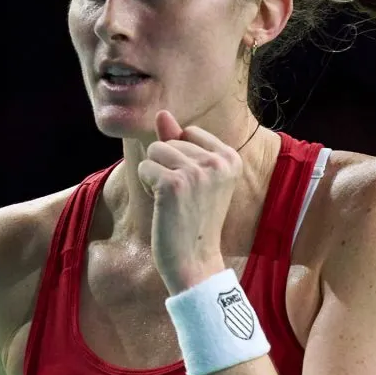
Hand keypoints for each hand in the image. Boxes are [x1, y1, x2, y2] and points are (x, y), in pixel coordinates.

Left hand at [138, 110, 241, 294]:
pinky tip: (162, 206)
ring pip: (154, 151)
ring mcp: (197, 172)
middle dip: (166, 167)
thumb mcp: (192, 175)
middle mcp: (219, 161)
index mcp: (231, 157)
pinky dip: (146, 185)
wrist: (194, 262)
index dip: (180, 158)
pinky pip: (144, 167)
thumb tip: (162, 113)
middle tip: (183, 200)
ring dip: (154, 175)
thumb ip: (178, 141)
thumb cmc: (191, 219)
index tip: (194, 188)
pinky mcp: (174, 183)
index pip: (188, 133)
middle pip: (169, 141)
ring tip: (173, 202)